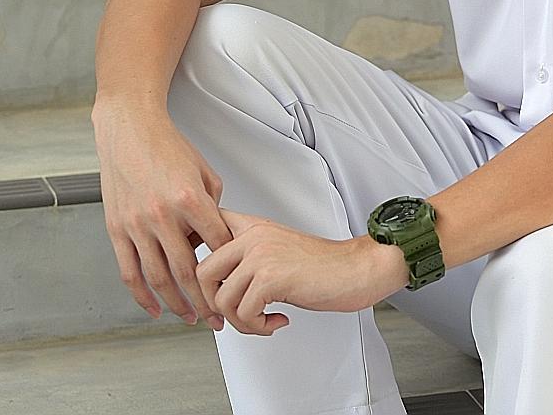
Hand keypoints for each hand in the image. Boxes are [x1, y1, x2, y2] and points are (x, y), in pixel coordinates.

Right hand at [92, 104, 232, 329]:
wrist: (129, 130)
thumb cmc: (170, 148)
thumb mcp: (206, 173)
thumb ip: (214, 208)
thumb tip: (219, 237)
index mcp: (191, 200)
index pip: (217, 245)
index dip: (229, 268)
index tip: (239, 283)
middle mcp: (162, 216)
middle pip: (188, 272)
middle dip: (206, 300)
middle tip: (218, 319)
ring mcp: (136, 225)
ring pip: (157, 278)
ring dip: (176, 304)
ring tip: (190, 319)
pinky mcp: (116, 229)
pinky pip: (128, 271)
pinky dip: (141, 295)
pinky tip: (154, 309)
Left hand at [196, 211, 409, 335]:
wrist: (359, 269)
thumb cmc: (324, 266)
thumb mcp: (279, 249)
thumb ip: (248, 256)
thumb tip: (217, 284)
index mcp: (253, 226)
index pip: (206, 229)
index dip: (194, 254)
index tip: (201, 280)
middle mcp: (254, 236)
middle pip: (201, 272)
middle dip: (211, 304)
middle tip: (226, 318)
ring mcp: (261, 255)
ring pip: (221, 299)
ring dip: (241, 322)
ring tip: (263, 320)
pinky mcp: (271, 277)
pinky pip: (243, 313)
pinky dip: (258, 326)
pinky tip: (276, 320)